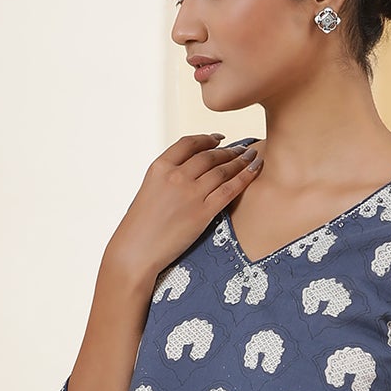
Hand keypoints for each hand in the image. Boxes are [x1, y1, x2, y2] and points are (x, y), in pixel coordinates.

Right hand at [106, 133, 262, 278]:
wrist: (136, 251)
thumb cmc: (140, 227)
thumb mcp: (149, 190)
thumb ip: (168, 177)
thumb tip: (188, 170)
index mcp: (160, 167)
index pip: (188, 143)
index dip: (207, 138)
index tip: (218, 138)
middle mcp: (176, 176)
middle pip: (209, 155)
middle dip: (228, 150)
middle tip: (241, 149)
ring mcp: (190, 194)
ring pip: (222, 169)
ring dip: (240, 160)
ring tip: (251, 156)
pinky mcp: (202, 213)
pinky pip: (229, 189)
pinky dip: (245, 177)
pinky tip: (255, 169)